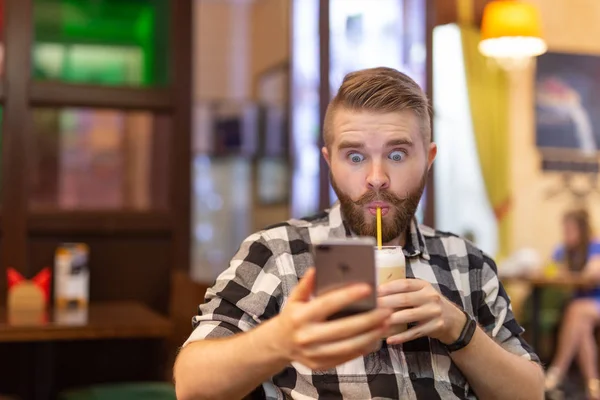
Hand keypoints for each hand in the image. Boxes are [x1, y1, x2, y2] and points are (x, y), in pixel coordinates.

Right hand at [270, 268, 391, 369]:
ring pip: (349, 346)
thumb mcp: (295, 298)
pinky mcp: (321, 365)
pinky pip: (348, 357)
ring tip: (386, 323)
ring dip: (371, 335)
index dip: (348, 296)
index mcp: (300, 317)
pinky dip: (364, 347)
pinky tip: (376, 337)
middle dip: (369, 319)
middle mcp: (307, 337)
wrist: (279, 344)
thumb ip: (306, 284)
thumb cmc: (292, 316)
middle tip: (387, 309)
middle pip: (344, 328)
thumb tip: (316, 269)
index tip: (368, 288)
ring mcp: (314, 354)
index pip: (327, 304)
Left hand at [378, 279, 465, 345]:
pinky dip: (401, 337)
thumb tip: (377, 291)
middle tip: (371, 307)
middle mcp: (430, 297)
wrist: (454, 320)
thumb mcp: (422, 292)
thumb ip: (405, 291)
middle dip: (386, 303)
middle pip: (404, 299)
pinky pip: (415, 333)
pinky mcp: (434, 327)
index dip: (388, 287)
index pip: (404, 284)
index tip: (374, 291)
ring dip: (391, 319)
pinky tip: (389, 339)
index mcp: (424, 286)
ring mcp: (434, 313)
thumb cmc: (430, 304)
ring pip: (409, 316)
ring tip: (377, 322)